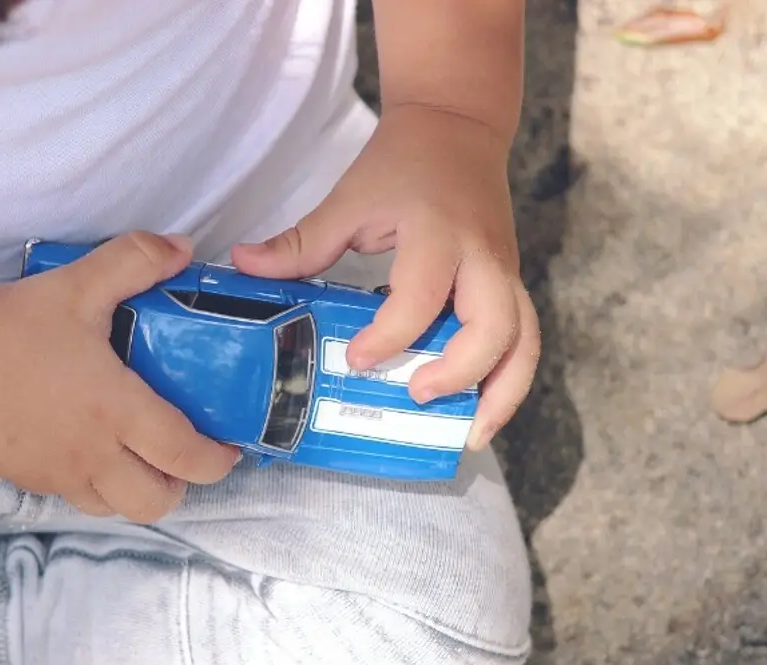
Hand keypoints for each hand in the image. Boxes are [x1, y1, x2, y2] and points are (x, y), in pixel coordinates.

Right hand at [0, 232, 238, 521]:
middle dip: (184, 484)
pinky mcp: (32, 479)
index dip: (216, 459)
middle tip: (186, 452)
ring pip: (120, 508)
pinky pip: (81, 499)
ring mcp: (61, 473)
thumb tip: (184, 249)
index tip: (228, 444)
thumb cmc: (12, 324)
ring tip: (147, 456)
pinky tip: (100, 450)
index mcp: (115, 410)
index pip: (184, 456)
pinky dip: (103, 487)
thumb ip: (137, 260)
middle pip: (158, 502)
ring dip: (143, 490)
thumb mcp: (79, 284)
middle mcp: (94, 453)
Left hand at [232, 104, 539, 450]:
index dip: (390, 336)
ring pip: (523, 340)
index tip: (358, 359)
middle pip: (494, 326)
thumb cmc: (401, 163)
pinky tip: (482, 411)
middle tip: (414, 394)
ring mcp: (505, 270)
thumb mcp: (349, 198)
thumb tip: (242, 266)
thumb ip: (300, 241)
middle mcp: (481, 256)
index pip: (420, 297)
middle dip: (459, 372)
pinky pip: (525, 337)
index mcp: (436, 232)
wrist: (459, 126)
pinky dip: (509, 378)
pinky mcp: (512, 281)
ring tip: (470, 436)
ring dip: (502, 392)